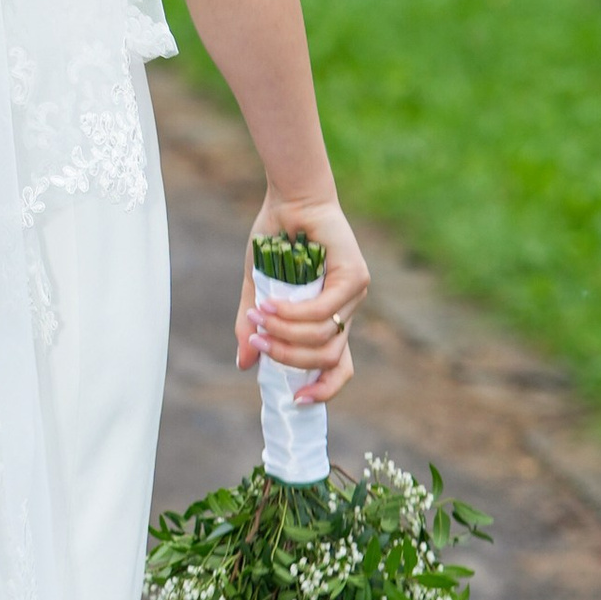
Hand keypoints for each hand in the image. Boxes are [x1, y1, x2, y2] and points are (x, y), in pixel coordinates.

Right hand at [236, 195, 365, 404]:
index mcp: (329, 319)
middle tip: (259, 342)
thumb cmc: (274, 240)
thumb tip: (245, 363)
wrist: (289, 199)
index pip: (339, 367)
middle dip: (290, 358)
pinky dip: (293, 313)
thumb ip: (253, 327)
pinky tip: (270, 305)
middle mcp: (347, 311)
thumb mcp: (258, 290)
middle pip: (330, 357)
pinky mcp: (355, 277)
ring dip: (288, 334)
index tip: (297, 400)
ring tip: (259, 317)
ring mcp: (355, 294)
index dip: (324, 389)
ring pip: (326, 336)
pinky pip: (324, 311)